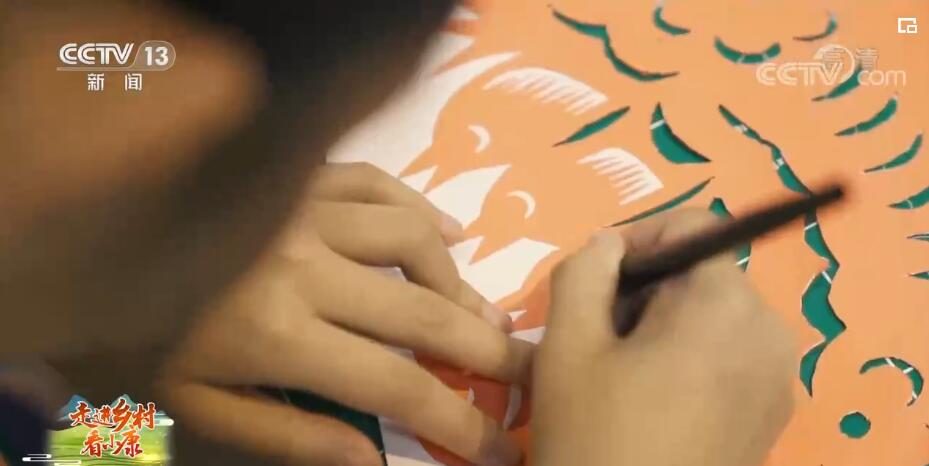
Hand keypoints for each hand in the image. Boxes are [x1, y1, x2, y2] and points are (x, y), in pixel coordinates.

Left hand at [156, 163, 531, 465]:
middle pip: (425, 308)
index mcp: (280, 333)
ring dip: (458, 281)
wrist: (84, 246)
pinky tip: (451, 231)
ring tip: (481, 316)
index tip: (499, 447)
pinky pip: (378, 183)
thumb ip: (293, 435)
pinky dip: (421, 209)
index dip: (458, 420)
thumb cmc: (138, 338)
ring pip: (412, 238)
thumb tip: (375, 463)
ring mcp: (303, 208)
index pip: (397, 384)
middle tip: (526, 373)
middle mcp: (305, 264)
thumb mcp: (202, 408)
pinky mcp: (298, 174)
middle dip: (488, 349)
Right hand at [531, 209, 795, 465]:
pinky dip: (690, 359)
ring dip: (664, 324)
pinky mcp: (772, 417)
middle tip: (598, 333)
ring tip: (619, 371)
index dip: (635, 240)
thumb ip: (584, 270)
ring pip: (715, 317)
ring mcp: (778, 379)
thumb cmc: (595, 434)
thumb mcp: (567, 342)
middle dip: (647, 289)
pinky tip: (649, 401)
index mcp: (728, 304)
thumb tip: (609, 245)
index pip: (691, 225)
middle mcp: (772, 333)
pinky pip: (731, 358)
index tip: (594, 281)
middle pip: (704, 273)